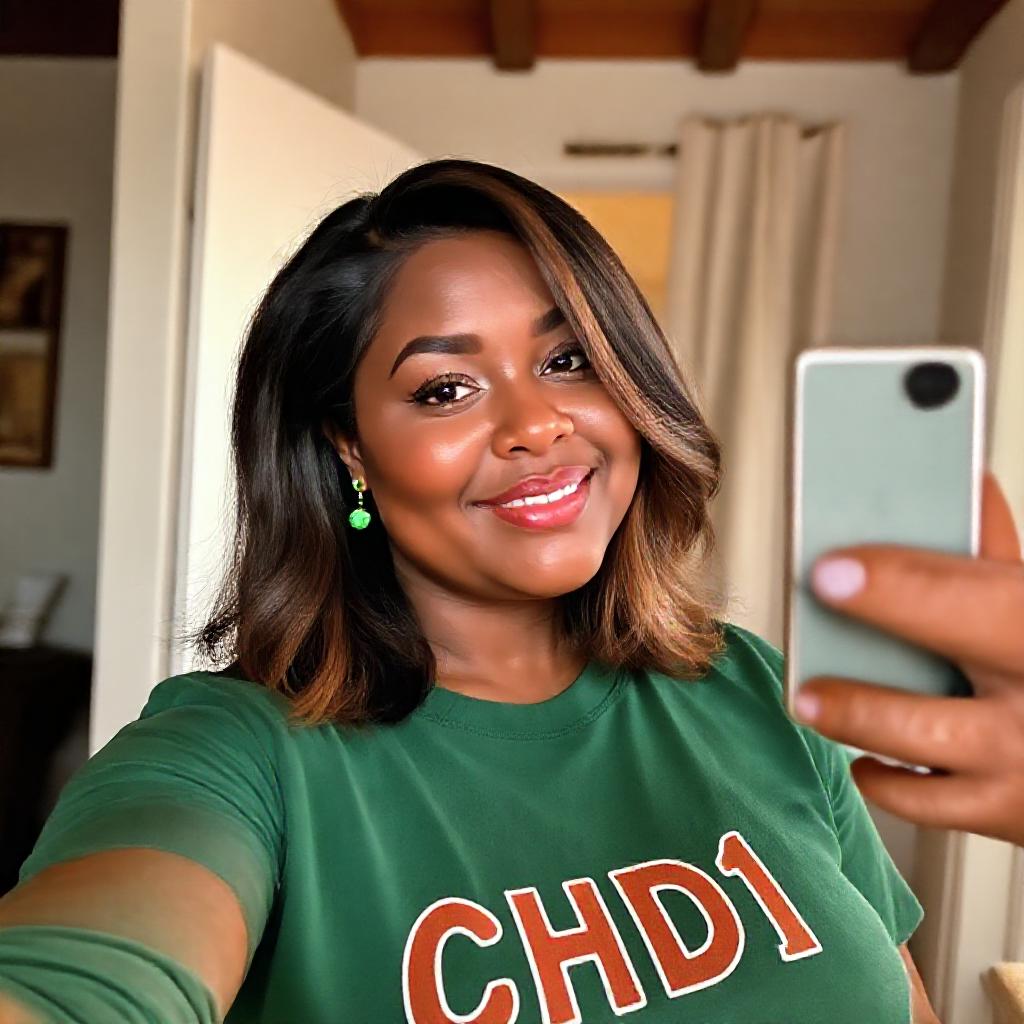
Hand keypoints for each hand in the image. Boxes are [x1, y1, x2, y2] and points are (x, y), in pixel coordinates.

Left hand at [792, 471, 1023, 845]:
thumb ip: (998, 557)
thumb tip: (962, 489)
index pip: (963, 599)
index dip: (893, 587)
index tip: (830, 572)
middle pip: (934, 697)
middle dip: (862, 679)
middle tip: (804, 671)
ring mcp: (1023, 765)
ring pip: (918, 749)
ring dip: (855, 722)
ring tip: (810, 701)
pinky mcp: (1008, 813)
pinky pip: (928, 806)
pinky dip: (886, 781)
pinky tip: (867, 757)